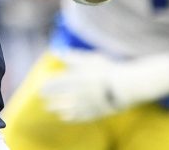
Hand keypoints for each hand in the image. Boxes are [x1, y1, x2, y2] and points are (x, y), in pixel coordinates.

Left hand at [40, 50, 168, 121]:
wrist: (127, 85)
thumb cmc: (108, 69)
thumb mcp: (89, 59)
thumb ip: (71, 57)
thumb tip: (56, 51)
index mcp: (77, 78)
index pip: (57, 84)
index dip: (48, 88)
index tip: (41, 90)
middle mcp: (80, 92)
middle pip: (62, 99)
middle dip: (52, 101)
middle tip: (45, 103)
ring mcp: (88, 104)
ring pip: (70, 109)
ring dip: (60, 110)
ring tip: (53, 110)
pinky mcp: (96, 112)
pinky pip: (81, 117)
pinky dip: (72, 117)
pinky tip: (66, 117)